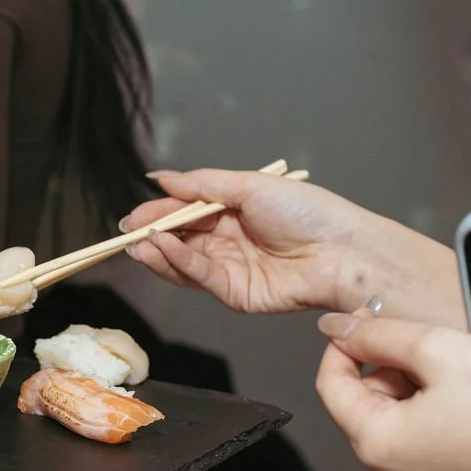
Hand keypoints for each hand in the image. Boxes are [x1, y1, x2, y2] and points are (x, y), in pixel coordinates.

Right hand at [121, 169, 365, 313]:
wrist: (342, 252)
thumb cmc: (306, 212)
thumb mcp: (249, 185)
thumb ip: (201, 184)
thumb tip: (160, 177)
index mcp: (232, 211)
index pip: (185, 212)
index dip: (158, 213)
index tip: (133, 215)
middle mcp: (227, 240)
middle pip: (179, 238)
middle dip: (152, 235)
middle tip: (128, 232)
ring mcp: (229, 268)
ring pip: (183, 261)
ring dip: (159, 252)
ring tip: (140, 242)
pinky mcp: (234, 294)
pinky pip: (199, 277)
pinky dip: (177, 263)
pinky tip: (163, 248)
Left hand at [316, 312, 470, 470]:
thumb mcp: (440, 351)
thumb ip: (379, 335)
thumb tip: (336, 326)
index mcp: (375, 444)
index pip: (330, 384)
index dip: (347, 345)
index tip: (369, 322)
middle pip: (368, 403)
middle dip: (395, 370)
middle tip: (438, 352)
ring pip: (400, 422)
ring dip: (423, 392)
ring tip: (465, 380)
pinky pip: (428, 444)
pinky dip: (442, 418)